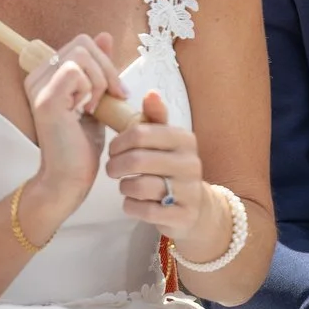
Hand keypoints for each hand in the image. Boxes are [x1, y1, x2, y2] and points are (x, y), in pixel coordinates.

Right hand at [21, 32, 122, 230]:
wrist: (70, 179)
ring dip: (100, 81)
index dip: (105, 62)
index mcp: (47, 74)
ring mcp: (38, 86)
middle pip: (82, 43)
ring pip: (81, 54)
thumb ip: (98, 69)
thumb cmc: (81, 146)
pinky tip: (88, 111)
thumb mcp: (96, 99)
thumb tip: (104, 36)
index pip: (82, 43)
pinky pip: (75, 72)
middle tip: (112, 98)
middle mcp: (37, 76)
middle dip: (107, 69)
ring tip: (96, 108)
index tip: (115, 91)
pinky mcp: (45, 99)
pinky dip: (91, 89)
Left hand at [105, 91, 229, 256]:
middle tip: (111, 169)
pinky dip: (131, 206)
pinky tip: (133, 202)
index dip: (118, 142)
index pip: (140, 133)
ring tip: (125, 186)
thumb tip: (151, 93)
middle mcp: (190, 163)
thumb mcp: (167, 141)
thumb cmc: (172, 168)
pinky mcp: (182, 216)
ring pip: (139, 186)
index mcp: (184, 139)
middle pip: (137, 160)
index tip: (113, 150)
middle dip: (115, 166)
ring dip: (124, 187)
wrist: (197, 207)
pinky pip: (144, 210)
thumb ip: (155, 117)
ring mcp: (188, 191)